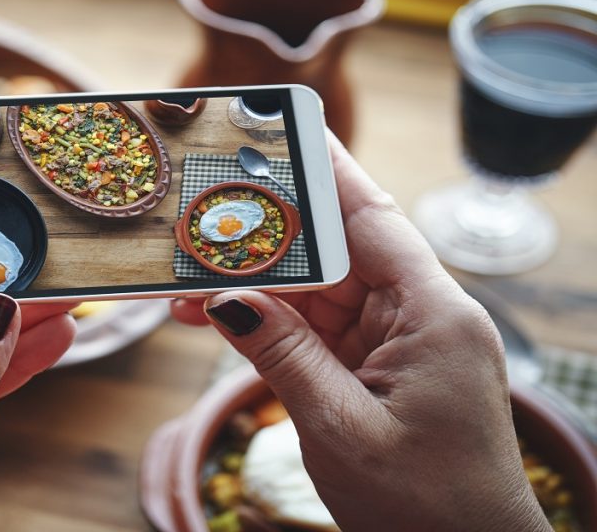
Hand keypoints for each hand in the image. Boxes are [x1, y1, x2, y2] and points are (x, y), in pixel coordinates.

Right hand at [173, 134, 549, 530]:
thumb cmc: (424, 508)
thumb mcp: (340, 428)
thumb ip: (282, 354)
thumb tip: (225, 297)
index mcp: (433, 315)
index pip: (371, 219)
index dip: (325, 170)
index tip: (281, 128)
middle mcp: (419, 315)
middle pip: (334, 250)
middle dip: (265, 236)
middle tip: (202, 214)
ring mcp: (398, 342)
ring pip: (317, 290)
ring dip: (256, 287)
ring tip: (190, 284)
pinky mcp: (378, 367)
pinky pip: (316, 328)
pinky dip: (271, 324)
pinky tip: (221, 318)